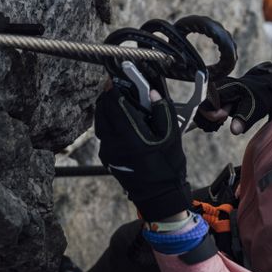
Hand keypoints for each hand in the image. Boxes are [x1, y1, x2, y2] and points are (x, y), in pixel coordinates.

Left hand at [95, 86, 191, 221]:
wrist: (159, 194)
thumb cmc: (168, 166)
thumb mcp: (171, 136)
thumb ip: (162, 110)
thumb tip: (152, 91)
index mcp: (131, 136)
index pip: (114, 102)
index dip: (116, 86)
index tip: (119, 77)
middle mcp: (114, 143)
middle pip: (102, 109)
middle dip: (110, 95)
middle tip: (121, 87)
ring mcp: (107, 150)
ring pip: (100, 120)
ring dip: (108, 108)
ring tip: (121, 104)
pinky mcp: (106, 156)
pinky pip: (103, 133)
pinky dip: (110, 123)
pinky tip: (123, 123)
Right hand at [194, 62, 271, 134]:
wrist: (264, 87)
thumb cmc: (261, 96)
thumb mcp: (255, 108)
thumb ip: (243, 119)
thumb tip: (234, 131)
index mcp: (224, 88)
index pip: (204, 104)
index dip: (211, 115)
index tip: (223, 117)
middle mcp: (216, 87)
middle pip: (202, 108)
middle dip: (212, 118)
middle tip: (225, 118)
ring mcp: (215, 91)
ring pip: (205, 109)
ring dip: (213, 118)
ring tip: (226, 116)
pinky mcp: (216, 96)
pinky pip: (209, 109)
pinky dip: (215, 116)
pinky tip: (223, 116)